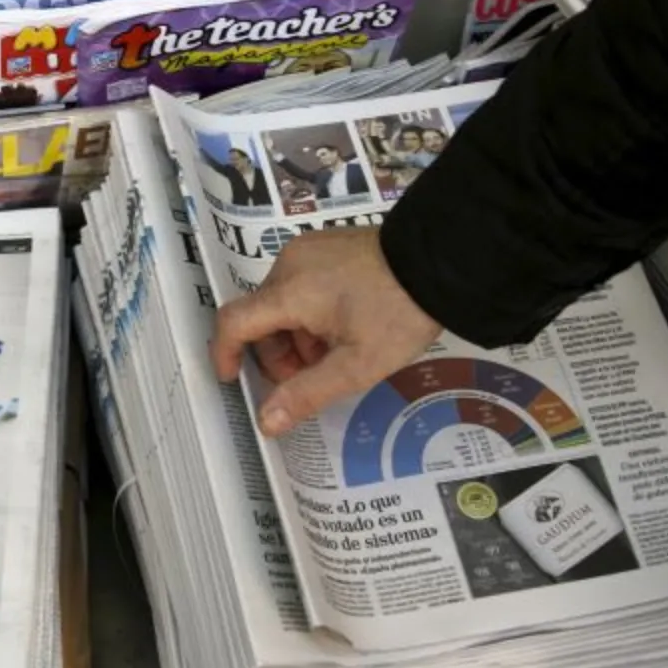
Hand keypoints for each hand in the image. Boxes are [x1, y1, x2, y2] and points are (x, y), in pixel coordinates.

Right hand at [210, 227, 443, 436]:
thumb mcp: (357, 365)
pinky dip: (310, 312)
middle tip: (313, 377)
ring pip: (282, 302)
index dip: (224, 354)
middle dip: (278, 354)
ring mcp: (308, 249)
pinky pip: (301, 284)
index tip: (234, 380)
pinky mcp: (327, 244)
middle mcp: (290, 264)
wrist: (442, 260)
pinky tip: (345, 326)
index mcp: (289, 291)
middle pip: (260, 317)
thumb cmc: (399, 314)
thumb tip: (266, 422)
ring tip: (337, 353)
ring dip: (297, 335)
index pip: (233, 323)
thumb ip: (306, 393)